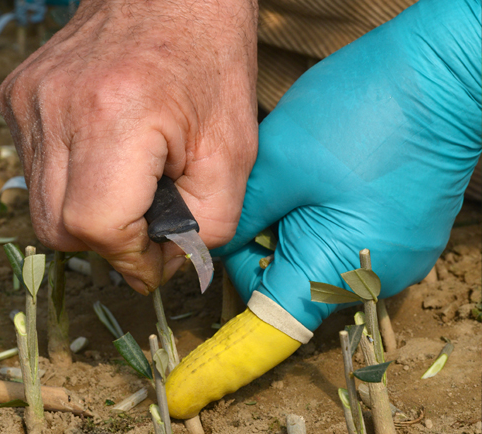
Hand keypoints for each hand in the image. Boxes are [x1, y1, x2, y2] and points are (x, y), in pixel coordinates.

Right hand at [0, 0, 258, 293]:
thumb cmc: (210, 59)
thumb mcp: (234, 151)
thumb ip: (207, 225)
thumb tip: (163, 261)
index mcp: (115, 117)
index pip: (97, 227)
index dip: (131, 257)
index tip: (159, 257)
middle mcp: (55, 108)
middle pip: (57, 229)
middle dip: (107, 243)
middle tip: (148, 226)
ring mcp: (28, 100)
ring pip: (40, 206)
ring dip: (88, 215)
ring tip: (129, 183)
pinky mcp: (16, 96)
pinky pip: (35, 170)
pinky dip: (70, 183)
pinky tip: (103, 155)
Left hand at [167, 0, 480, 417]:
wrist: (446, 73)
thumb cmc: (364, 113)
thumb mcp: (281, 165)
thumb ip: (239, 219)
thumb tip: (210, 249)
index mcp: (335, 270)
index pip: (266, 333)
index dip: (220, 360)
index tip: (184, 384)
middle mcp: (368, 278)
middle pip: (282, 286)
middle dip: (254, 246)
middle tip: (261, 193)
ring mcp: (389, 257)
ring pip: (306, 260)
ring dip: (284, 227)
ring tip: (296, 175)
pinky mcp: (396, 233)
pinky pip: (335, 243)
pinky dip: (311, 220)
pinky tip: (320, 178)